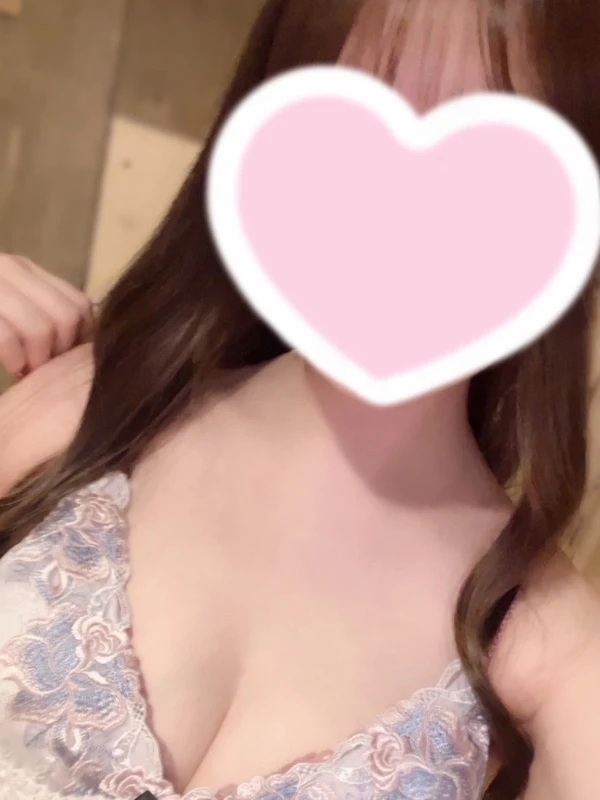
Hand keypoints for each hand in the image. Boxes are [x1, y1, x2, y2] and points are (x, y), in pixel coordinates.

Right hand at [0, 254, 94, 379]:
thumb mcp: (12, 305)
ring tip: (26, 371)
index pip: (79, 303)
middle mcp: (11, 268)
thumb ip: (44, 313)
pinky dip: (16, 360)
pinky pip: (7, 338)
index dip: (80, 337)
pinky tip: (12, 367)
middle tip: (44, 369)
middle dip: (60, 351)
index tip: (64, 358)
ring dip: (38, 360)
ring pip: (41, 329)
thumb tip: (86, 343)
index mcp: (25, 269)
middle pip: (66, 316)